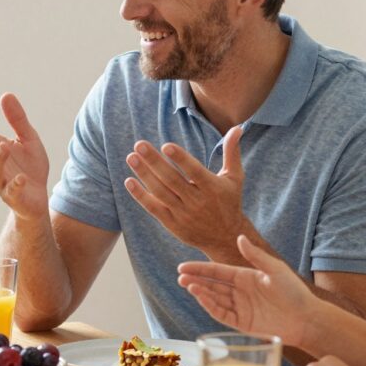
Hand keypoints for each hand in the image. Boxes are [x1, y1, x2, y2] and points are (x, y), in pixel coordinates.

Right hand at [0, 93, 49, 220]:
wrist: (38, 198)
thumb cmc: (29, 167)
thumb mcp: (28, 139)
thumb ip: (17, 120)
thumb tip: (6, 94)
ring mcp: (2, 183)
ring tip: (5, 146)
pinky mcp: (14, 197)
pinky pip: (12, 191)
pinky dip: (16, 184)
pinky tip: (21, 178)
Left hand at [124, 127, 248, 258]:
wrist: (225, 237)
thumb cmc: (229, 201)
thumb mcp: (234, 177)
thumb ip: (231, 152)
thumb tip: (236, 128)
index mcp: (212, 187)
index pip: (194, 171)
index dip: (181, 159)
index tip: (166, 145)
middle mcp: (197, 201)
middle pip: (172, 180)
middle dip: (154, 162)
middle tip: (139, 145)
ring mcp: (183, 214)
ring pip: (160, 192)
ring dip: (144, 175)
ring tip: (131, 157)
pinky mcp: (173, 224)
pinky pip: (153, 208)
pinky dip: (141, 195)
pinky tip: (129, 181)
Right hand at [177, 235, 319, 346]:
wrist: (307, 319)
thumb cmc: (295, 292)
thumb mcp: (276, 270)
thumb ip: (256, 256)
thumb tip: (239, 238)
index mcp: (246, 276)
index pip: (217, 271)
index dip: (200, 268)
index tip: (183, 266)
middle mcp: (240, 292)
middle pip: (212, 285)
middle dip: (195, 280)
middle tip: (180, 276)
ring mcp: (240, 308)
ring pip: (214, 299)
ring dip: (200, 293)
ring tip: (188, 286)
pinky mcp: (242, 324)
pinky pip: (222, 314)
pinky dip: (210, 307)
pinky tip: (202, 298)